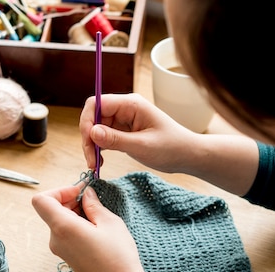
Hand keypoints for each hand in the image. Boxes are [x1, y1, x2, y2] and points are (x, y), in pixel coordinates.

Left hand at [32, 184, 179, 271]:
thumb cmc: (118, 257)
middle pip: (50, 209)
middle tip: (93, 200)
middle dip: (69, 199)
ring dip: (75, 212)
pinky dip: (77, 224)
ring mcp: (59, 249)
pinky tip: (97, 229)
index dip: (59, 190)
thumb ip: (94, 205)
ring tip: (98, 215)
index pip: (41, 200)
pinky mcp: (67, 256)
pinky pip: (65, 233)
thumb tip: (86, 194)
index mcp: (62, 227)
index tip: (79, 192)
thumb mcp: (110, 223)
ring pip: (59, 221)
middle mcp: (55, 239)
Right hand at [80, 93, 201, 173]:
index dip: (87, 121)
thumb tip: (91, 132)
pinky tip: (101, 161)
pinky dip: (99, 148)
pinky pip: (104, 136)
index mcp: (131, 104)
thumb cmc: (171, 148)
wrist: (187, 155)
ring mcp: (124, 120)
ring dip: (92, 145)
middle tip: (91, 161)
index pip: (97, 103)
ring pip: (96, 128)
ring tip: (96, 164)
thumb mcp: (142, 146)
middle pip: (94, 117)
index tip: (88, 142)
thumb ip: (115, 139)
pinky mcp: (123, 131)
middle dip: (88, 138)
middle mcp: (125, 109)